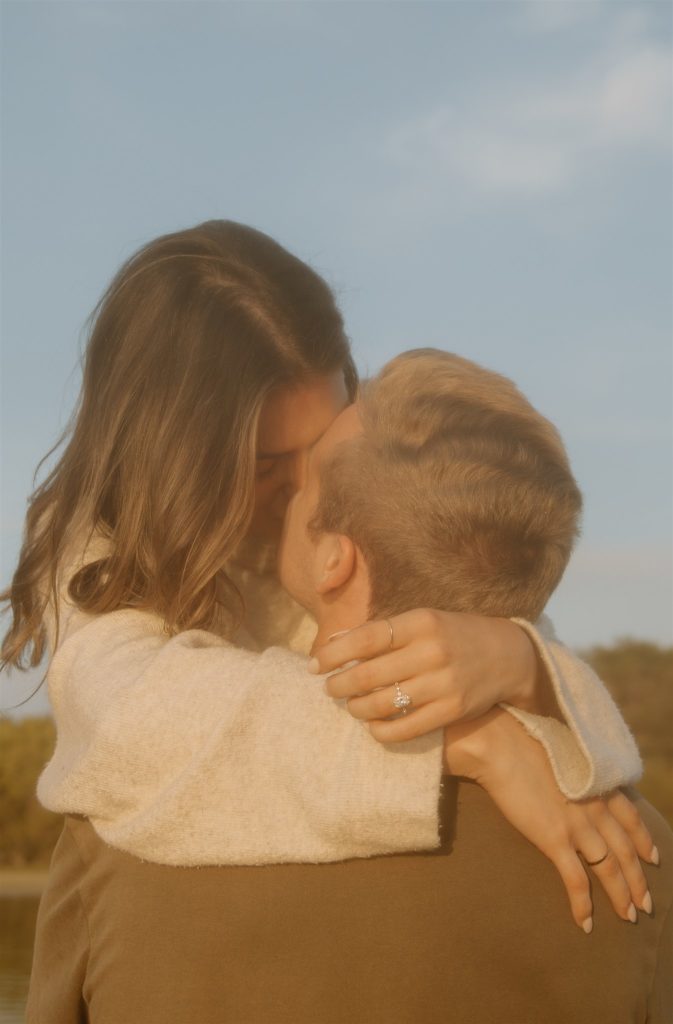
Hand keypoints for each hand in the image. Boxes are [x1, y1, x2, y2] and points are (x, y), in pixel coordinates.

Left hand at [310, 609, 539, 739]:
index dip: (334, 654)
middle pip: (369, 674)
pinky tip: (373, 726)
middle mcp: (432, 651)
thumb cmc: (452, 635)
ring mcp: (443, 683)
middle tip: (329, 689)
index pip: (366, 638)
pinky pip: (406, 729)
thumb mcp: (421, 621)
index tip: (315, 665)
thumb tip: (334, 639)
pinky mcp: (452, 710)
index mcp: (421, 622)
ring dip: (357, 708)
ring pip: (384, 704)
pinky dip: (381, 731)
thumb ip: (380, 630)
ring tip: (351, 705)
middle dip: (340, 685)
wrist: (507, 655)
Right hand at [443, 708, 658, 931]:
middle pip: (626, 850)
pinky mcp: (554, 839)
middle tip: (646, 903)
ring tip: (629, 917)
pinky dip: (583, 905)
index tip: (653, 858)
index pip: (632, 818)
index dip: (644, 841)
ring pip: (610, 869)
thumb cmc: (521, 739)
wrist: (500, 744)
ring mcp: (578, 824)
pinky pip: (576, 881)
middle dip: (638, 880)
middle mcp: (595, 805)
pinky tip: (586, 923)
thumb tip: (571, 777)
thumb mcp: (563, 751)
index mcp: (598, 783)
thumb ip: (575, 770)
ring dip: (622, 897)